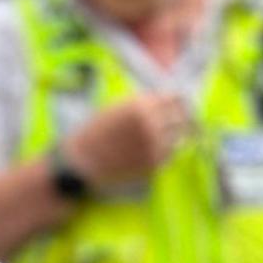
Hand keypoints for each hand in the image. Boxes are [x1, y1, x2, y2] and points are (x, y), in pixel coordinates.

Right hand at [63, 92, 190, 188]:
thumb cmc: (95, 132)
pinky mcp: (154, 164)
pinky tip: (155, 148)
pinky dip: (167, 150)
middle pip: (182, 117)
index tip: (180, 103)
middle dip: (181, 117)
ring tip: (167, 134)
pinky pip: (171, 154)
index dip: (179, 100)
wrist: (80, 162)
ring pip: (180, 137)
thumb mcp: (116, 107)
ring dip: (175, 134)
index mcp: (141, 105)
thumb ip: (142, 103)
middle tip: (181, 118)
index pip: (175, 98)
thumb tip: (168, 100)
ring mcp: (155, 145)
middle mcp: (151, 124)